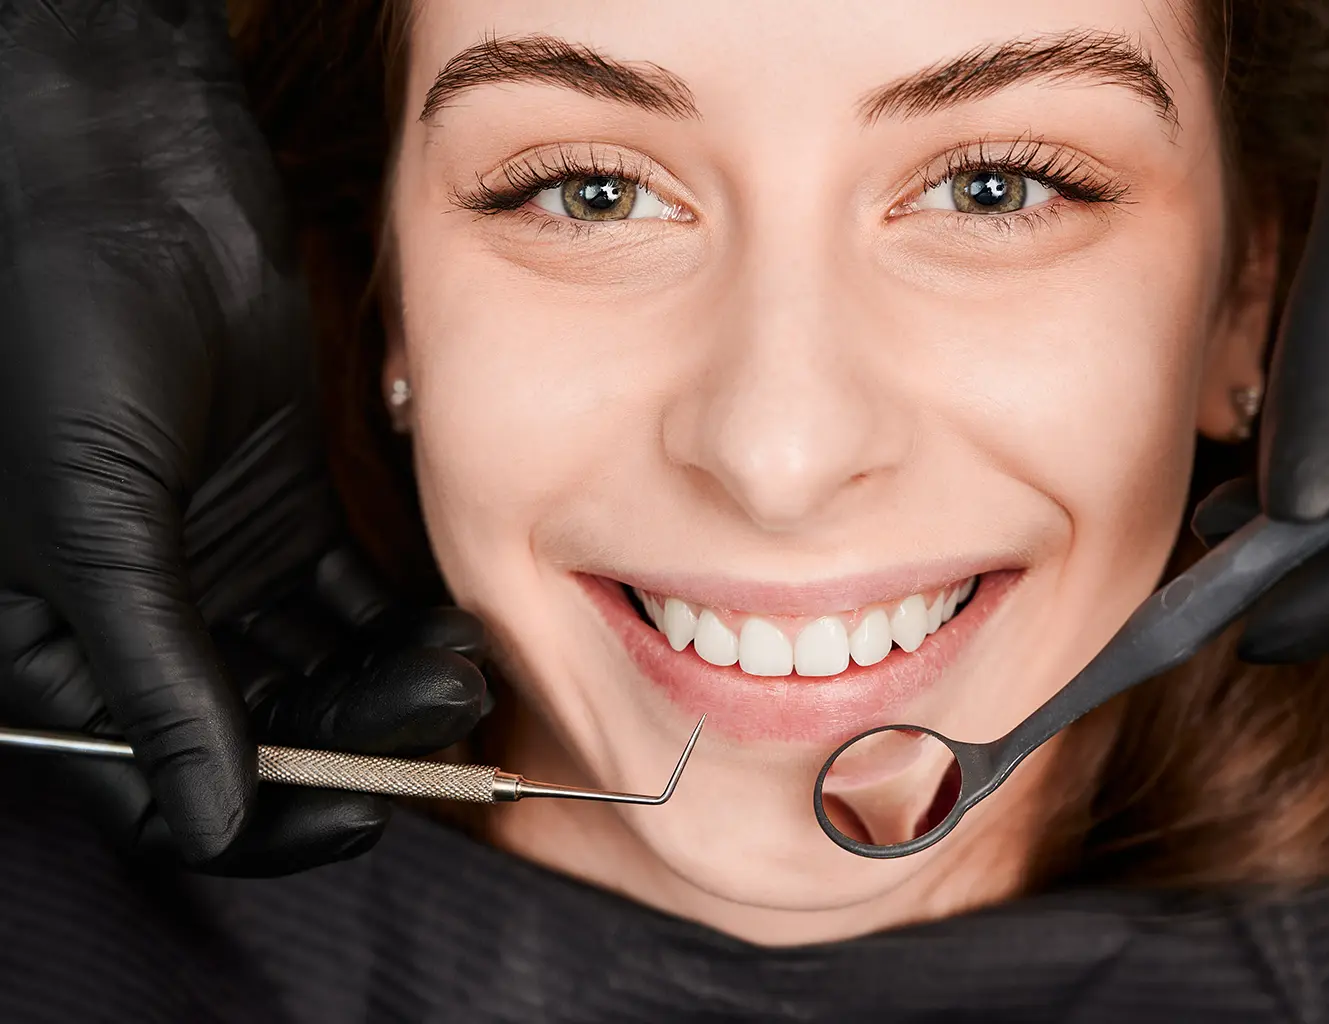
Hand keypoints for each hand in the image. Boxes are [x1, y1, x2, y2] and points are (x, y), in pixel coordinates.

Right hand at [0, 1, 465, 869]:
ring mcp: (214, 572)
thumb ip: (155, 673)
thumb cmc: (61, 338)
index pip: (158, 783)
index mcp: (51, 653)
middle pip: (258, 735)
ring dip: (390, 684)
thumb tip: (209, 818)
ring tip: (462, 666)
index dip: (260, 816)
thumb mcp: (94, 524)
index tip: (362, 811)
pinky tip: (454, 628)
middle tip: (445, 713)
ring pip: (317, 673)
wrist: (119, 189)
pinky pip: (350, 603)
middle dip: (354, 738)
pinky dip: (399, 626)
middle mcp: (135, 626)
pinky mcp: (280, 516)